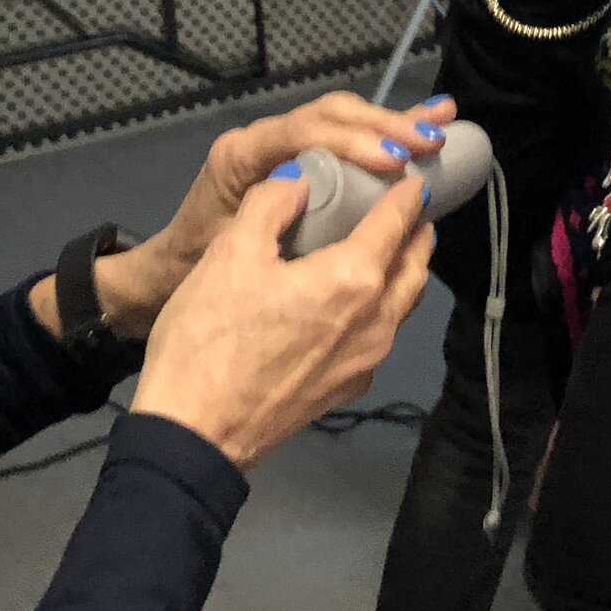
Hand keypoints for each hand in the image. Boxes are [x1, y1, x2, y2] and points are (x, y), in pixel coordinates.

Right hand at [132, 172, 434, 469]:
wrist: (195, 432)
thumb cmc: (211, 336)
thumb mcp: (231, 251)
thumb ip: (272, 204)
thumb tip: (302, 181)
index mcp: (354, 279)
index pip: (396, 223)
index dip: (408, 196)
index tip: (415, 178)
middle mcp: (376, 321)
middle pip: (414, 268)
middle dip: (415, 235)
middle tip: (410, 210)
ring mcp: (366, 363)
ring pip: (403, 306)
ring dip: (404, 273)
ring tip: (389, 250)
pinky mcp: (347, 390)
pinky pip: (380, 336)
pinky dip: (382, 308)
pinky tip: (354, 303)